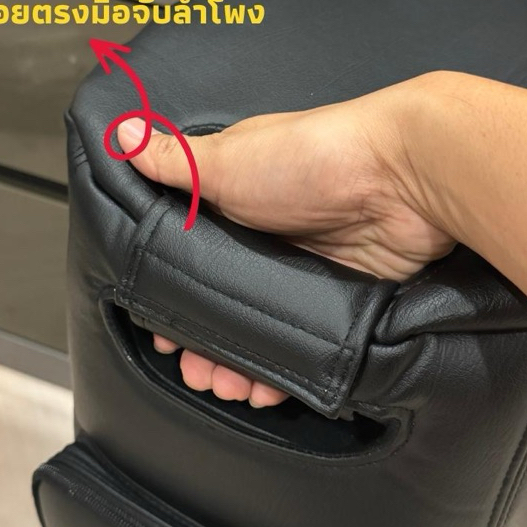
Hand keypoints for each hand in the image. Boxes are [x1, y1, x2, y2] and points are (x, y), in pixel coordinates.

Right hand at [117, 76, 455, 406]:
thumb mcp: (228, 158)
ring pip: (262, 327)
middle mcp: (268, 235)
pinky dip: (282, 368)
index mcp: (236, 199)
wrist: (403, 178)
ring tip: (224, 386)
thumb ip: (175, 160)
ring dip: (239, 361)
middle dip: (205, 340)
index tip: (161, 328)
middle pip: (227, 299)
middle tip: (192, 370)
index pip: (192, 255)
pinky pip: (303, 340)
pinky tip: (264, 388)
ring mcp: (304, 268)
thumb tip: (124, 138)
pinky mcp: (339, 295)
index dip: (174, 294)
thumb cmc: (311, 157)